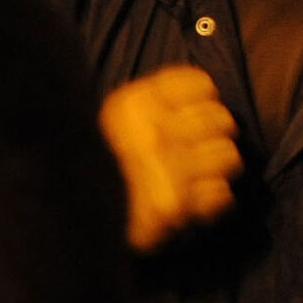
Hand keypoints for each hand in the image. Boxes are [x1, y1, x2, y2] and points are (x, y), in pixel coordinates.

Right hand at [98, 66, 241, 251]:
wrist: (73, 218)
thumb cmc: (99, 162)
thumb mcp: (117, 117)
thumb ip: (156, 101)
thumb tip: (207, 96)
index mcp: (136, 104)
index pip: (202, 85)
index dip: (204, 100)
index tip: (195, 111)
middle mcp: (155, 132)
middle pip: (221, 120)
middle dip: (215, 134)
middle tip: (199, 146)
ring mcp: (168, 171)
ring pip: (229, 157)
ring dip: (218, 167)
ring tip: (198, 173)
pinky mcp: (178, 208)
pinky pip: (222, 195)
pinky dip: (213, 199)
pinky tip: (195, 199)